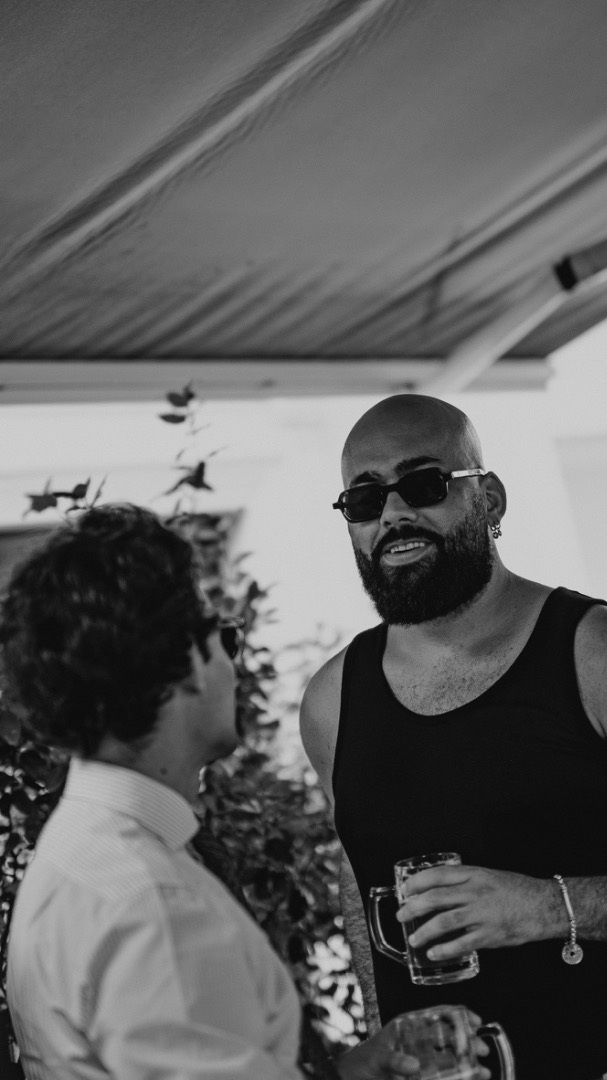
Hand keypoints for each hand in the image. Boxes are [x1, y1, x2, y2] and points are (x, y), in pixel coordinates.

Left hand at [334, 1010, 491, 1079]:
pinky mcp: (422, 1076)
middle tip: (481, 1050)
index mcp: (408, 1027)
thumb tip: (414, 1065)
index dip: (458, 1015)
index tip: (474, 1021)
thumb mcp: (377, 1059)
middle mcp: (418, 1041)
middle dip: (468, 1041)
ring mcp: (421, 1059)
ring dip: (467, 1063)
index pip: (438, 1014)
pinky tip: (471, 1078)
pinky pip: (444, 1075)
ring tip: (482, 1071)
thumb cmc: (360, 1065)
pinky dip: (458, 1076)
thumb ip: (394, 1061)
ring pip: (451, 1057)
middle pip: (449, 1035)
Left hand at [396, 863, 557, 960]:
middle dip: (413, 907)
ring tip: (414, 939)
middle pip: (435, 898)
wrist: (545, 905)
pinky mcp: (490, 934)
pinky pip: (462, 944)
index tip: (405, 890)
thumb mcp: (489, 876)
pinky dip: (445, 949)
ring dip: (425, 932)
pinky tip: (434, 953)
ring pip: (444, 922)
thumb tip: (442, 890)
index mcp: (474, 874)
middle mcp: (475, 892)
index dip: (417, 882)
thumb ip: (467, 881)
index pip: (437, 875)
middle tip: (401, 915)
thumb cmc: (517, 890)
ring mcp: (482, 914)